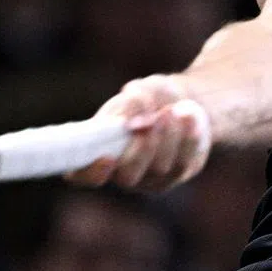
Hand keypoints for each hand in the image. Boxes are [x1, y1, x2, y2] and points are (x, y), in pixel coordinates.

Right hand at [66, 74, 211, 191]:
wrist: (182, 101)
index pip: (81, 175)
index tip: (106, 157)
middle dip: (142, 149)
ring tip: (173, 111)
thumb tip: (128, 123)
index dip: (89, 172)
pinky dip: (187, 140)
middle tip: (154, 119)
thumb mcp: (138, 93)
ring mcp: (150, 177)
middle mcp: (122, 171)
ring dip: (167, 138)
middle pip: (128, 176)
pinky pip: (182, 164)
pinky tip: (190, 118)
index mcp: (98, 151)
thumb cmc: (149, 98)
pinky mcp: (177, 174)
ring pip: (159, 169)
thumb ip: (130, 105)